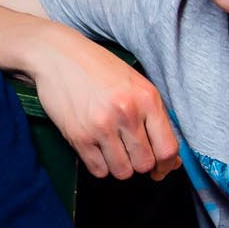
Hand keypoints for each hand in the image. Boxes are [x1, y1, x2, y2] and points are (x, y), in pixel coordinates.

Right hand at [29, 33, 181, 181]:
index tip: (161, 168)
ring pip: (123, 172)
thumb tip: (171, 159)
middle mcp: (126, 113)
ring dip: (120, 166)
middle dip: (141, 164)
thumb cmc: (98, 68)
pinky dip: (101, 165)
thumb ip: (155, 117)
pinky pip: (98, 170)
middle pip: (145, 163)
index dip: (167, 165)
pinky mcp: (79, 137)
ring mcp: (101, 127)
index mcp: (146, 98)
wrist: (57, 56)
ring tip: (113, 150)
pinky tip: (98, 149)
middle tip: (133, 155)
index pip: (168, 148)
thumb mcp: (135, 83)